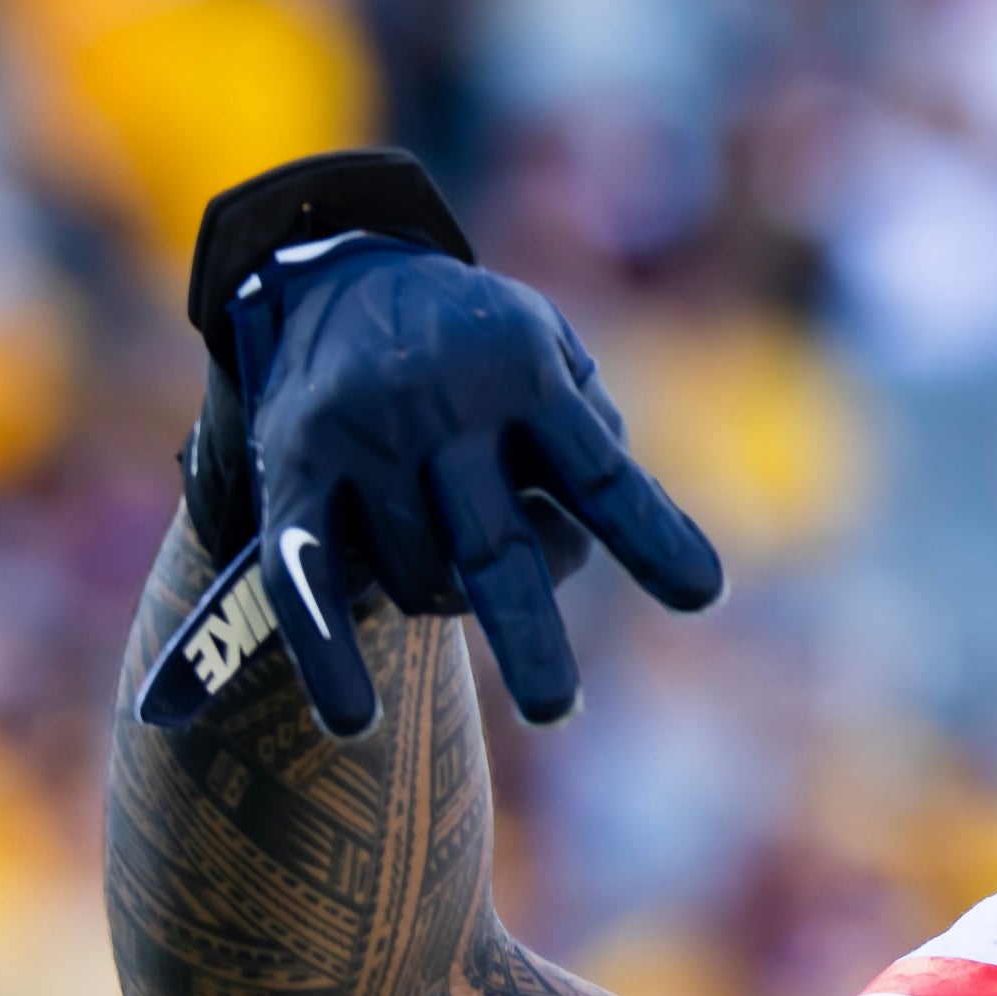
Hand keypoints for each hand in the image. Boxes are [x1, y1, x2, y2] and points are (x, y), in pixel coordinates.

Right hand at [138, 151, 722, 737]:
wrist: (335, 274)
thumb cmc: (479, 347)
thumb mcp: (551, 352)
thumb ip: (591, 435)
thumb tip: (628, 535)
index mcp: (520, 368)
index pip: (598, 473)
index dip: (651, 536)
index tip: (703, 593)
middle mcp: (435, 404)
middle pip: (494, 547)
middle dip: (526, 633)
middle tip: (554, 709)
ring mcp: (358, 439)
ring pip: (426, 579)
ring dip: (460, 598)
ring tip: (465, 543)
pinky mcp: (293, 471)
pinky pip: (307, 577)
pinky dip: (325, 652)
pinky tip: (353, 721)